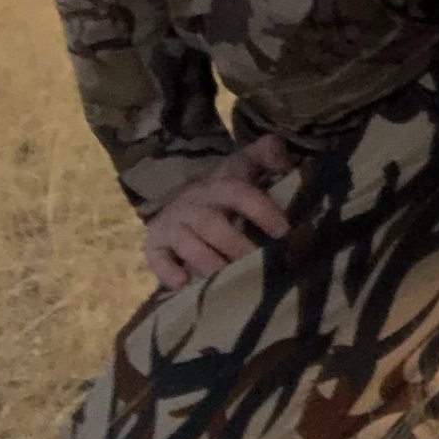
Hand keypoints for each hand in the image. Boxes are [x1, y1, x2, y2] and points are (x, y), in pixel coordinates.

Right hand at [142, 132, 293, 291]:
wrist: (181, 200)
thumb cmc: (224, 189)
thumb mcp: (245, 166)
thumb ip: (268, 154)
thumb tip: (284, 161)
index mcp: (220, 185)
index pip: (239, 192)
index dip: (261, 209)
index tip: (284, 231)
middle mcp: (194, 203)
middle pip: (213, 223)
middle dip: (235, 244)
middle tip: (258, 263)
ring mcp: (172, 224)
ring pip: (187, 243)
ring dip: (207, 261)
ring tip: (226, 276)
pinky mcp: (154, 245)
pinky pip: (157, 258)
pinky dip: (168, 271)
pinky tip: (183, 284)